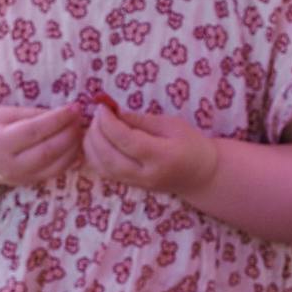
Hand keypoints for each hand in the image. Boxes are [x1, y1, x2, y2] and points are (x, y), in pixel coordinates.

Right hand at [0, 104, 84, 191]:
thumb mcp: (4, 114)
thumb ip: (32, 114)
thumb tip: (63, 113)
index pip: (34, 131)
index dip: (57, 119)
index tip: (74, 107)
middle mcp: (10, 165)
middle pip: (48, 150)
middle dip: (69, 133)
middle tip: (81, 118)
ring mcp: (21, 178)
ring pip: (55, 165)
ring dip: (74, 147)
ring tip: (80, 130)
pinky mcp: (30, 183)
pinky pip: (56, 172)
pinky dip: (70, 158)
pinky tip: (77, 144)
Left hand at [82, 97, 214, 197]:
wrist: (200, 176)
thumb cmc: (191, 145)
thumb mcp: (172, 125)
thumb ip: (141, 120)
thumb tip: (114, 111)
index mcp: (161, 157)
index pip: (126, 140)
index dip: (109, 123)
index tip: (102, 107)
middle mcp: (145, 174)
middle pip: (109, 156)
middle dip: (97, 132)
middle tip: (97, 114)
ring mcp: (136, 183)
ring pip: (102, 166)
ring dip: (91, 144)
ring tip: (95, 125)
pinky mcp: (129, 185)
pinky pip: (103, 171)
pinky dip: (93, 155)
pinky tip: (95, 140)